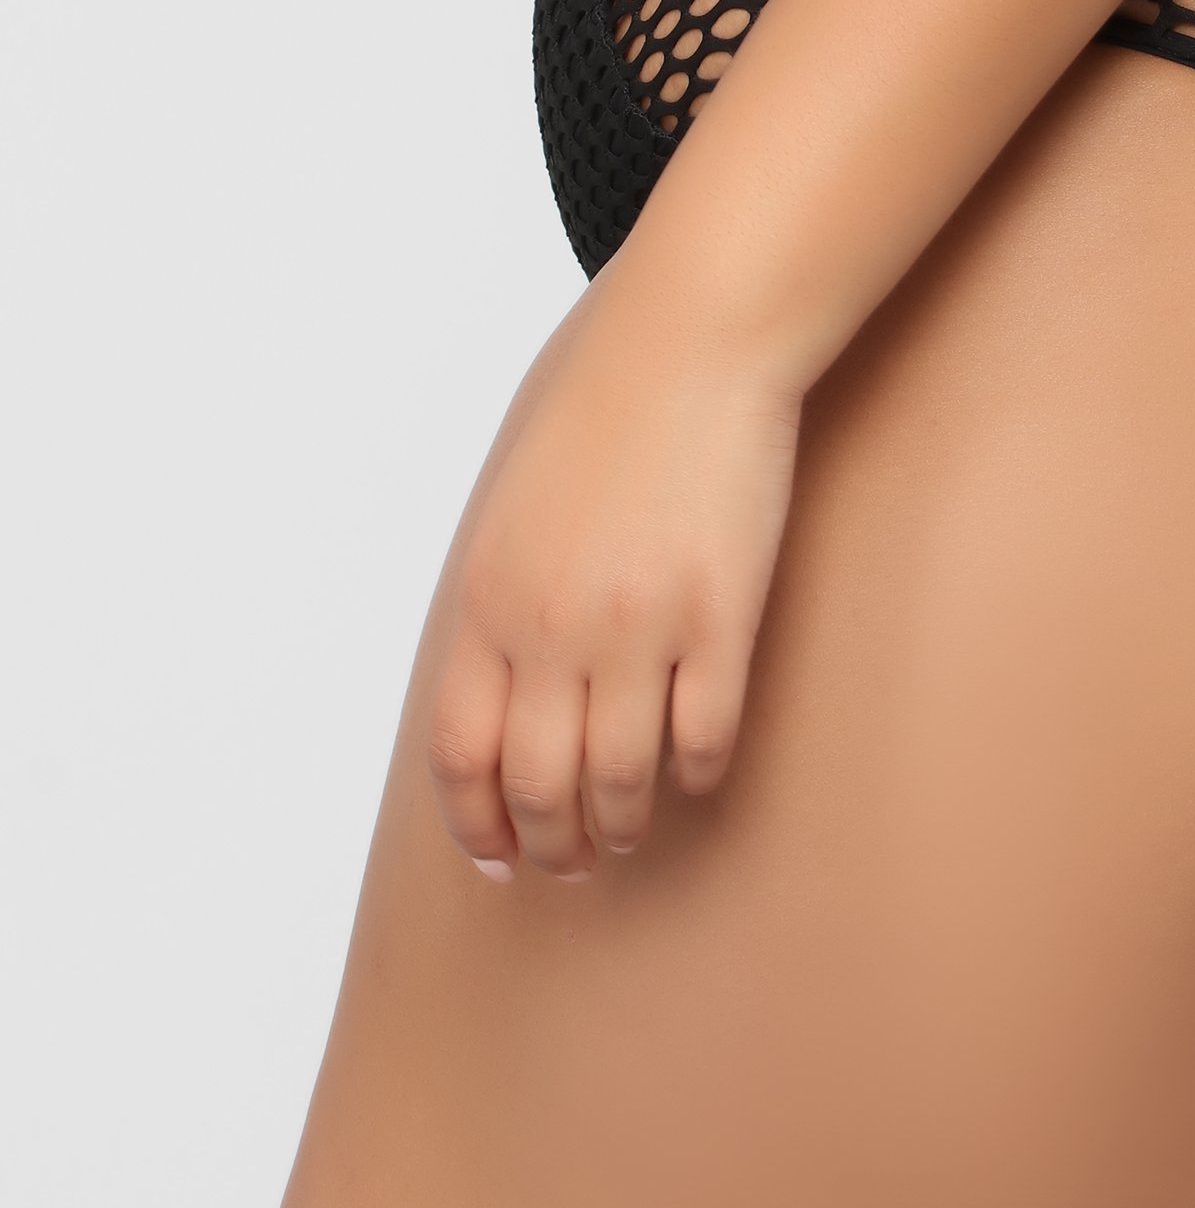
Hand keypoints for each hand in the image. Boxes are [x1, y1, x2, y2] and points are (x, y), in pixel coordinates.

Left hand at [425, 286, 803, 880]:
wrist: (692, 347)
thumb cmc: (604, 417)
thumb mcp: (513, 512)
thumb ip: (500, 606)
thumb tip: (501, 703)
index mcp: (491, 600)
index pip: (461, 752)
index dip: (477, 822)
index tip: (497, 857)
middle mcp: (553, 626)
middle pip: (538, 782)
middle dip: (551, 843)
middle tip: (569, 861)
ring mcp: (639, 626)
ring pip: (619, 778)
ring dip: (621, 823)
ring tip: (628, 831)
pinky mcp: (720, 615)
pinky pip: (703, 734)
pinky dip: (697, 771)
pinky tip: (696, 769)